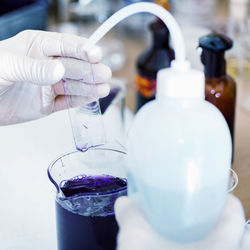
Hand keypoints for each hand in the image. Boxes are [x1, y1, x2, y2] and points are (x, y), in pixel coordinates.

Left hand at [0, 30, 110, 124]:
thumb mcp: (7, 65)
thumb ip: (34, 68)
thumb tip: (59, 70)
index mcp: (36, 47)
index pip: (64, 45)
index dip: (81, 48)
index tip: (96, 53)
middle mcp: (46, 65)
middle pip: (74, 66)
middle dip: (90, 69)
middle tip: (104, 73)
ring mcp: (49, 85)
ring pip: (74, 84)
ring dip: (90, 86)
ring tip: (104, 87)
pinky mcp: (48, 103)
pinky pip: (68, 101)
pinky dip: (81, 99)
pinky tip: (92, 97)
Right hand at [115, 194, 249, 249]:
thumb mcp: (138, 242)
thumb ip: (131, 217)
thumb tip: (122, 202)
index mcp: (222, 245)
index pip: (234, 213)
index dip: (222, 198)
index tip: (206, 192)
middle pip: (240, 234)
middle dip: (221, 220)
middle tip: (199, 210)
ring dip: (219, 240)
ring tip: (195, 232)